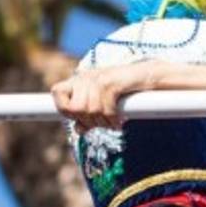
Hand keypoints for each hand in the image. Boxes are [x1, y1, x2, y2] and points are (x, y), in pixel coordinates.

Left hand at [51, 60, 169, 132]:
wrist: (149, 76)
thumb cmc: (126, 91)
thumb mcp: (103, 104)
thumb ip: (89, 116)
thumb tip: (78, 130)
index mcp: (80, 80)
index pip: (56, 91)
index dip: (63, 108)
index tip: (79, 117)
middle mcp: (86, 77)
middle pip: (74, 108)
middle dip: (88, 121)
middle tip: (102, 123)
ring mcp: (99, 78)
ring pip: (89, 111)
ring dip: (103, 123)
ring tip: (113, 122)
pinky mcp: (112, 83)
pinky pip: (104, 109)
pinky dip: (112, 120)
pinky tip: (118, 122)